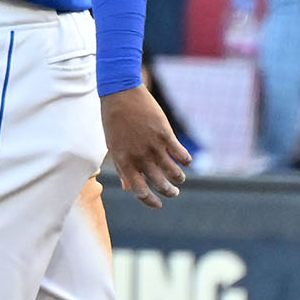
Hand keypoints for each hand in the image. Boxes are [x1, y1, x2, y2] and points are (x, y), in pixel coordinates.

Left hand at [101, 84, 190, 208]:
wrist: (120, 94)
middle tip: (174, 192)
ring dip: (179, 178)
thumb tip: (126, 186)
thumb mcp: (113, 146)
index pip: (139, 190)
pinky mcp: (165, 134)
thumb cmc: (114, 120)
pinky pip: (181, 154)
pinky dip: (185, 160)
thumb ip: (121, 167)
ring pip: (173, 172)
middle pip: (159, 184)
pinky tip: (185, 161)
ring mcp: (153, 146)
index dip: (150, 201)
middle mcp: (139, 157)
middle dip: (169, 192)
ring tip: (180, 179)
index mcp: (123, 162)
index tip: (158, 205)